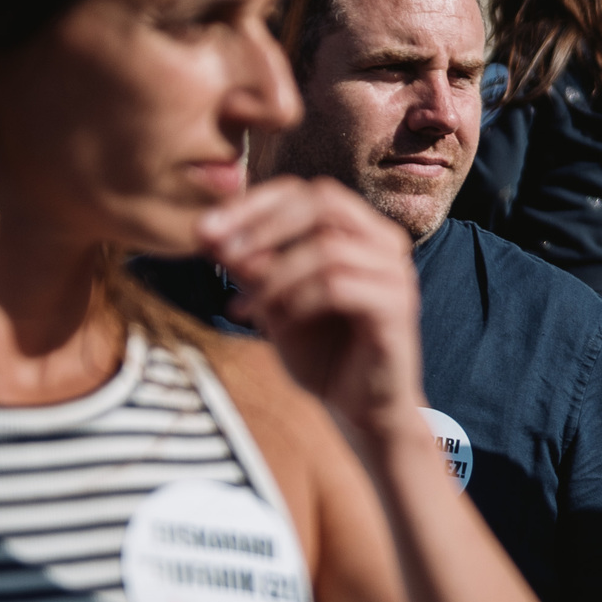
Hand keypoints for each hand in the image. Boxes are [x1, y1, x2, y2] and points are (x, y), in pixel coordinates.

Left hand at [200, 176, 424, 452]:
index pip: (308, 191)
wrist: (360, 409)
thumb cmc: (322, 352)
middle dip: (264, 225)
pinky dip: (296, 300)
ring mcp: (396, 274)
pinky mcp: (397, 308)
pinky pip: (338, 286)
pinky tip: (273, 323)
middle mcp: (385, 243)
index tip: (205, 231)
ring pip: (328, 247)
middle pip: (325, 202)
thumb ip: (249, 267)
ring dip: (275, 274)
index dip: (255, 203)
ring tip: (246, 305)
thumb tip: (204, 232)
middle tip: (222, 256)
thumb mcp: (273, 303)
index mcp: (359, 232)